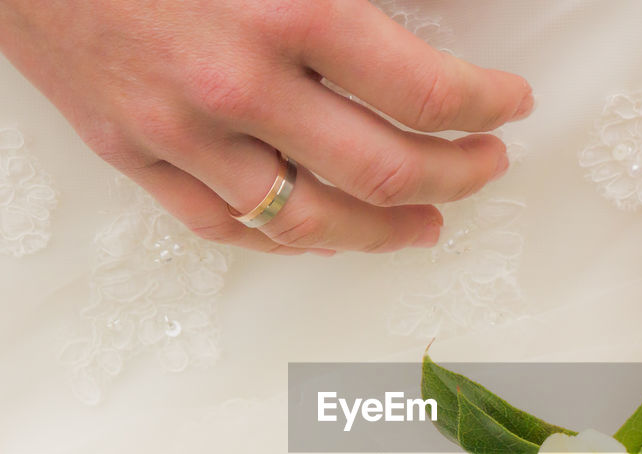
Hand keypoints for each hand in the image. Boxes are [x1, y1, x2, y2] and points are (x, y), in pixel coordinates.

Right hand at [0, 0, 532, 254]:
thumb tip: (438, 9)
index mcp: (283, 6)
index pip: (421, 89)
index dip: (484, 105)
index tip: (509, 107)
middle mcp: (234, 84)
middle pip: (378, 169)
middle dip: (454, 177)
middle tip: (486, 169)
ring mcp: (178, 133)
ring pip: (307, 220)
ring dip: (383, 232)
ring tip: (425, 226)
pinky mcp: (132, 157)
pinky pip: (226, 228)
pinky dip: (289, 241)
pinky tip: (327, 236)